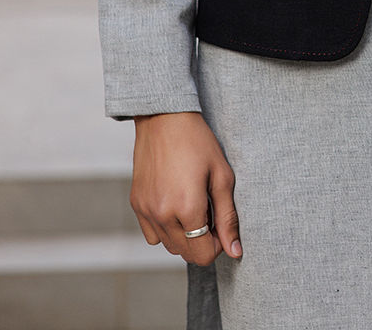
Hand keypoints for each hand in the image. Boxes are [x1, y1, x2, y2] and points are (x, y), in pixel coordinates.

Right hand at [130, 111, 241, 265]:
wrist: (165, 118)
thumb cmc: (198, 142)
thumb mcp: (222, 176)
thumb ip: (228, 217)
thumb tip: (235, 251)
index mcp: (187, 208)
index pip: (204, 254)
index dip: (218, 244)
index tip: (221, 223)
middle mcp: (162, 214)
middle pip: (187, 253)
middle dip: (203, 241)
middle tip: (210, 212)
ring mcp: (146, 211)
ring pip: (168, 247)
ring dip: (184, 237)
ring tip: (193, 207)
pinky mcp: (136, 204)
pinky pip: (152, 235)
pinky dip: (165, 229)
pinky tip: (175, 206)